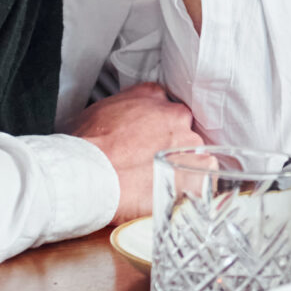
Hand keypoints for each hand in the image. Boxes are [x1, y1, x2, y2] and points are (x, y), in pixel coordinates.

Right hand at [67, 82, 201, 222]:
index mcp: (150, 96)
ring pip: (194, 153)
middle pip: (181, 128)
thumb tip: (108, 124)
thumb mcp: (92, 115)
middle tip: (149, 163)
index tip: (147, 138)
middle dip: (169, 145)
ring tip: (160, 182)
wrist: (91, 174)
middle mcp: (174, 115)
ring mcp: (188, 142)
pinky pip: (205, 178)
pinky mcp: (195, 171)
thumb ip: (113, 112)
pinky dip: (194, 187)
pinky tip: (177, 195)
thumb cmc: (86, 148)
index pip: (162, 104)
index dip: (155, 125)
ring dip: (181, 166)